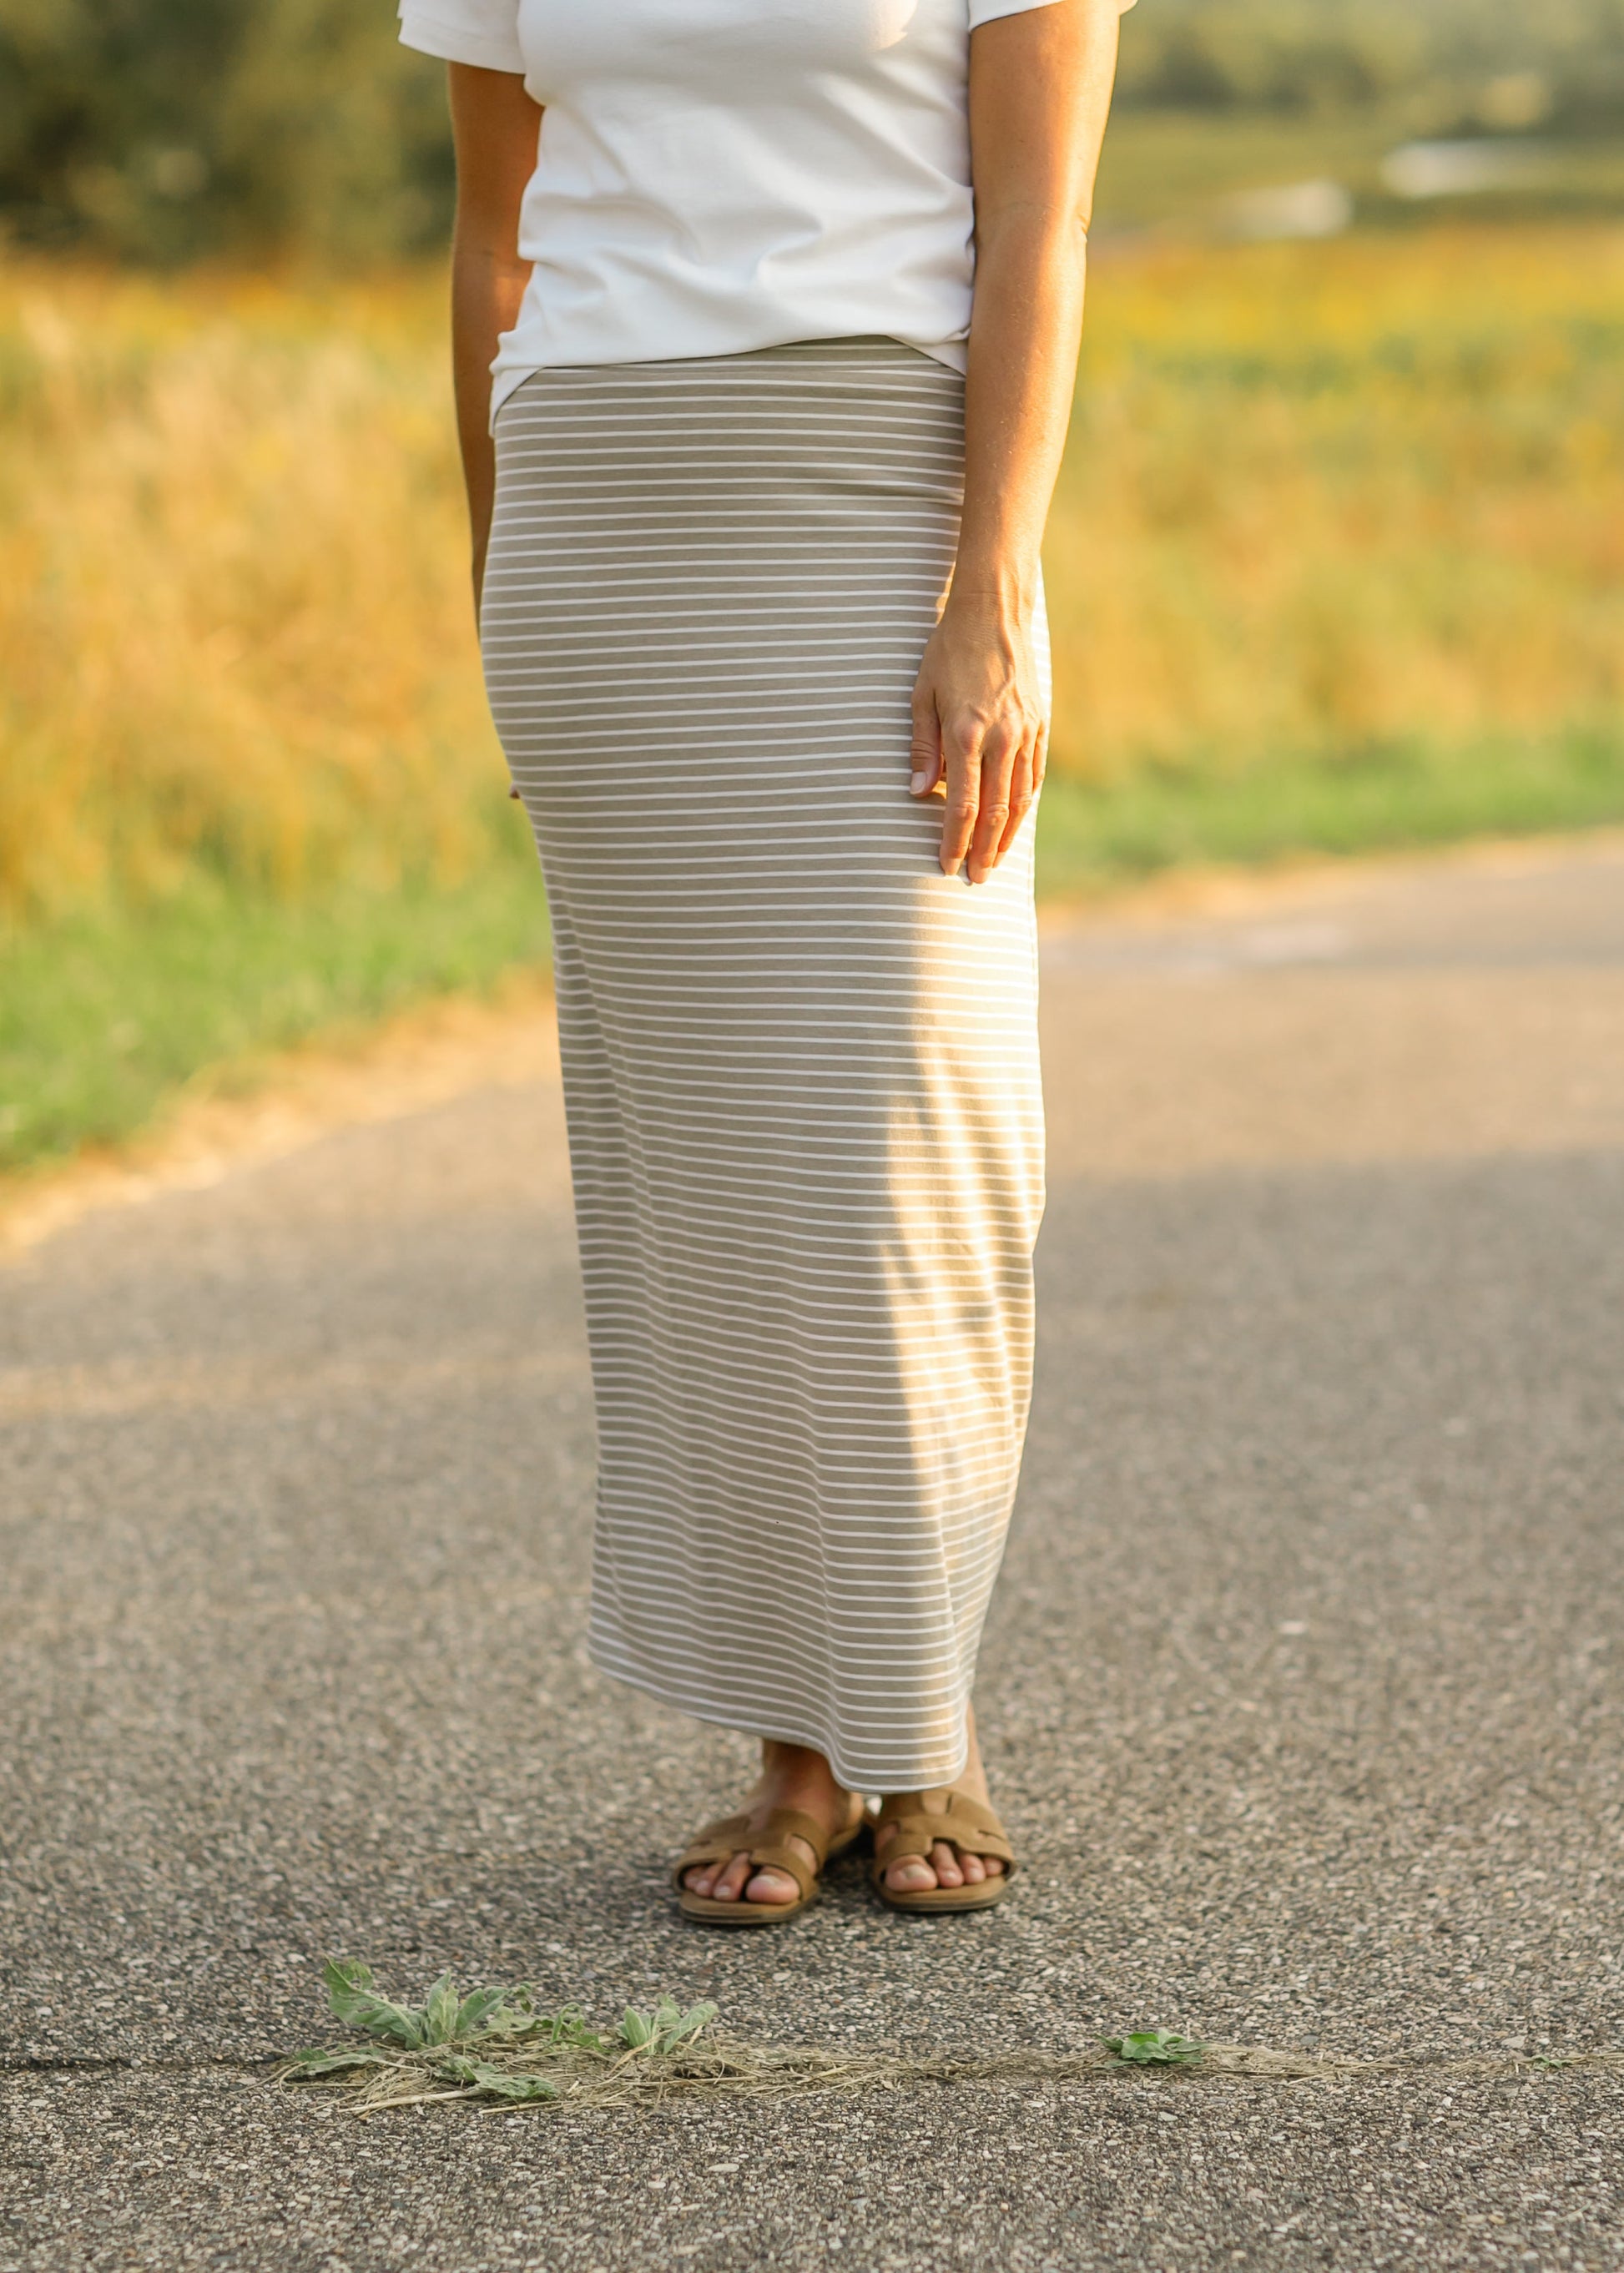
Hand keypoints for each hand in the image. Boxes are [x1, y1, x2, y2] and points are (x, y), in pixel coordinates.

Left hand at [909, 598, 1047, 883]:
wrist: (994, 613)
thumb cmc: (948, 652)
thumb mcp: (922, 695)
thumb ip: (922, 748)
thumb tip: (919, 795)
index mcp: (965, 732)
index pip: (961, 804)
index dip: (954, 840)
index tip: (946, 864)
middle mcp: (1001, 738)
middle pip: (994, 811)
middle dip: (983, 850)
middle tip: (976, 879)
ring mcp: (1026, 733)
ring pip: (1019, 800)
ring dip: (1007, 836)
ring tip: (996, 862)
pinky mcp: (1040, 725)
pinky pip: (1034, 777)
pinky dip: (1024, 806)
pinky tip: (1013, 824)